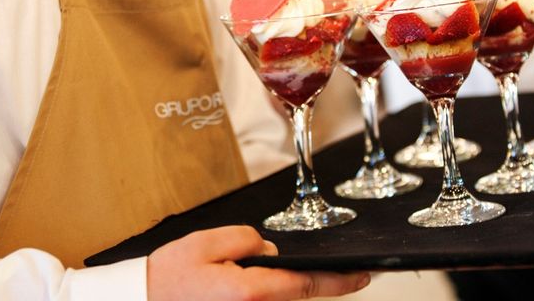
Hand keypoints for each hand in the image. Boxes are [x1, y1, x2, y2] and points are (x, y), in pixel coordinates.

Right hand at [147, 225, 369, 300]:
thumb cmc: (169, 277)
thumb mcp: (207, 243)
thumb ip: (247, 240)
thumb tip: (268, 250)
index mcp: (250, 293)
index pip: (307, 286)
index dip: (340, 281)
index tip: (364, 276)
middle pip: (296, 294)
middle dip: (306, 276)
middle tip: (290, 263)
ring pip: (280, 299)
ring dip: (283, 284)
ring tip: (251, 270)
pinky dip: (270, 290)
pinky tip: (247, 278)